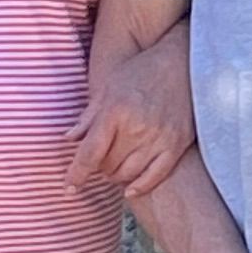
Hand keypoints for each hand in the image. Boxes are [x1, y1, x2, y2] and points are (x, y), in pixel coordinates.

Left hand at [66, 27, 194, 200]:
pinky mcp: (177, 144)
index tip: (69, 188)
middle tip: (99, 161)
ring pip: (128, 174)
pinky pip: (155, 176)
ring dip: (116, 176)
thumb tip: (69, 139)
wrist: (182, 63)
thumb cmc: (141, 71)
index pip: (90, 153)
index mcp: (115, 111)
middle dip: (98, 169)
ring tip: (114, 167)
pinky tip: (130, 189)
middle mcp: (136, 127)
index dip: (76, 174)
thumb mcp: (109, 86)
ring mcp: (159, 138)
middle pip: (108, 166)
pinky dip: (140, 187)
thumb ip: (89, 115)